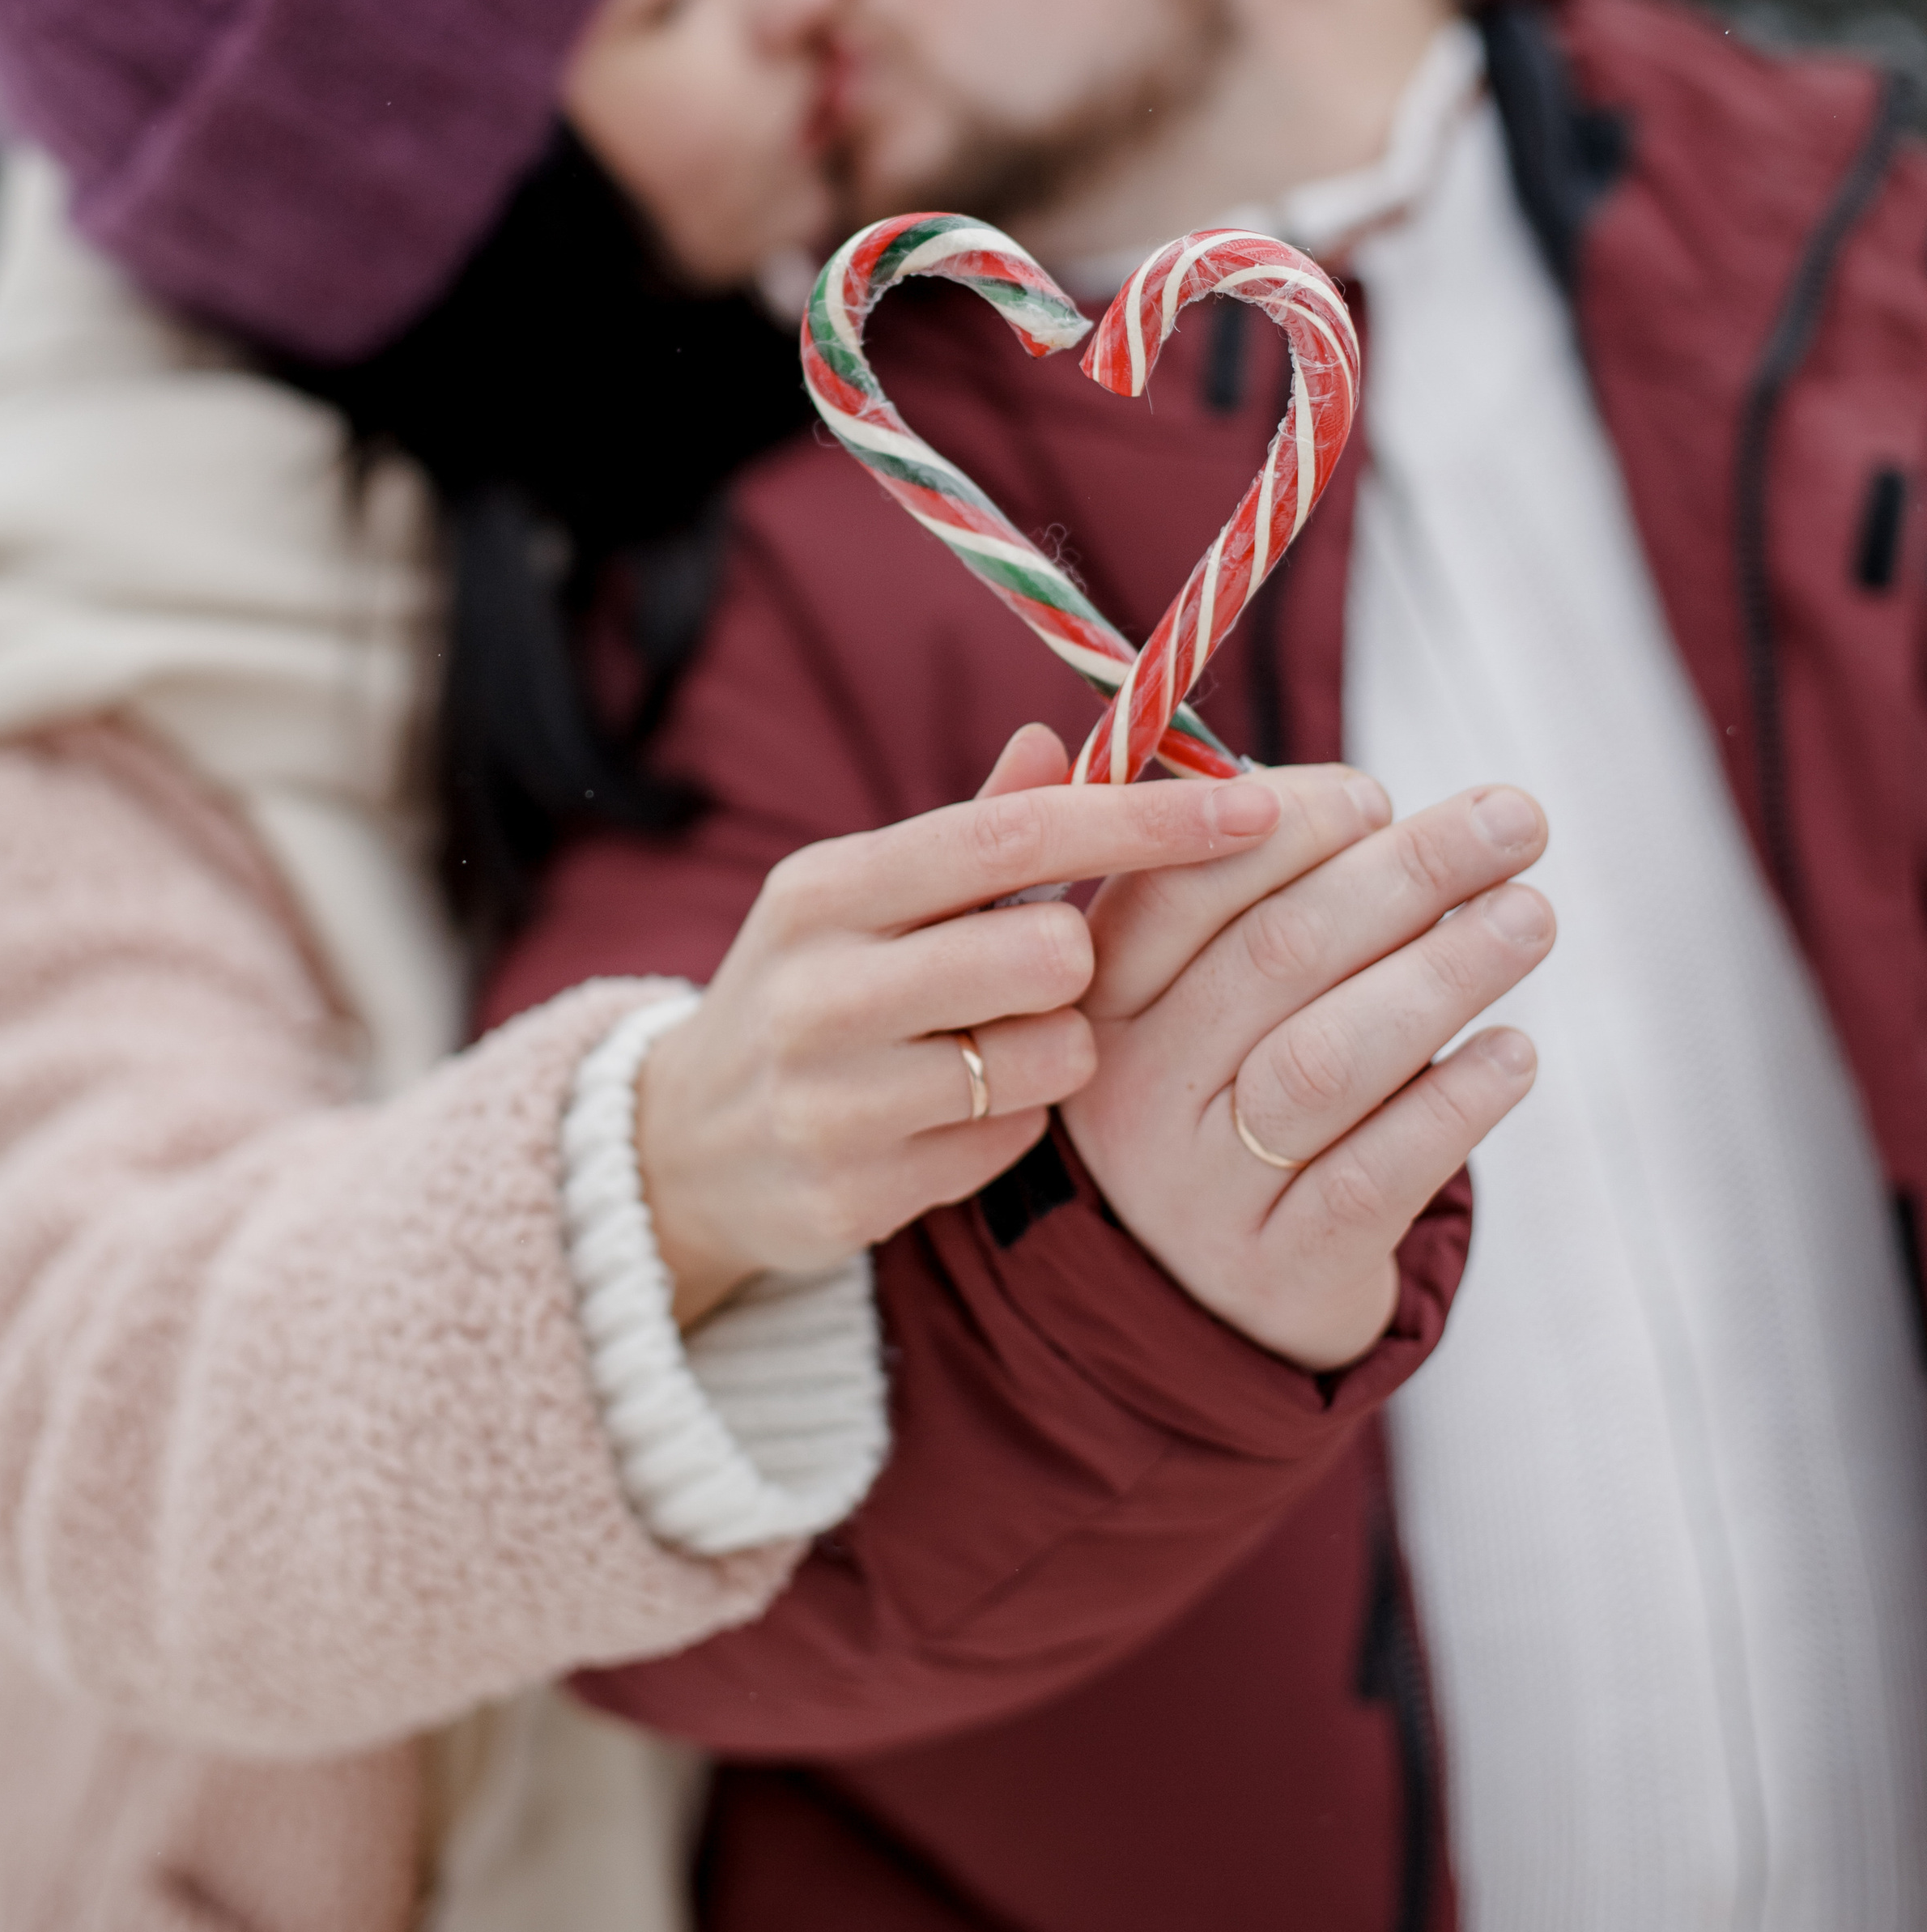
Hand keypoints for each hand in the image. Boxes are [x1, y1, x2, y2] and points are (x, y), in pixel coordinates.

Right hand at [637, 729, 1281, 1326]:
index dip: (1143, 820)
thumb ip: (976, 827)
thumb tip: (1060, 738)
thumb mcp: (865, 897)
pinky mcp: (852, 1193)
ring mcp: (830, 1098)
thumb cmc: (815, 989)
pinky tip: (950, 1114)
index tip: (1251, 807)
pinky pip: (1012, 1143)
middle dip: (1076, 961)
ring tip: (986, 1048)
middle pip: (1047, 951)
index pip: (1014, 835)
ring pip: (1046, 1056)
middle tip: (1037, 971)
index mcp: (828, 887)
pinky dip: (1008, 1122)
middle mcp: (819, 986)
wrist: (680, 1144)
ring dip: (1051, 1050)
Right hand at [1064, 755, 1551, 1371]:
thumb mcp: (1187, 1000)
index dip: (1289, 825)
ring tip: (1533, 916)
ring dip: (1443, 974)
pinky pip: (1372, 1175)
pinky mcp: (1281, 1270)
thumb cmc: (1219, 1096)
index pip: (1183, 887)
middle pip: (1276, 955)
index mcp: (1102, 1000)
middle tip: (1514, 822)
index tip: (1382, 797)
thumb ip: (1235, 892)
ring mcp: (1201, 1188)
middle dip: (1408, 872)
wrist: (1191, 1304)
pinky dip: (1450, 1104)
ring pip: (1326, 1061)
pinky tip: (1514, 1053)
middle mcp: (1135, 1090)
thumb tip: (1343, 796)